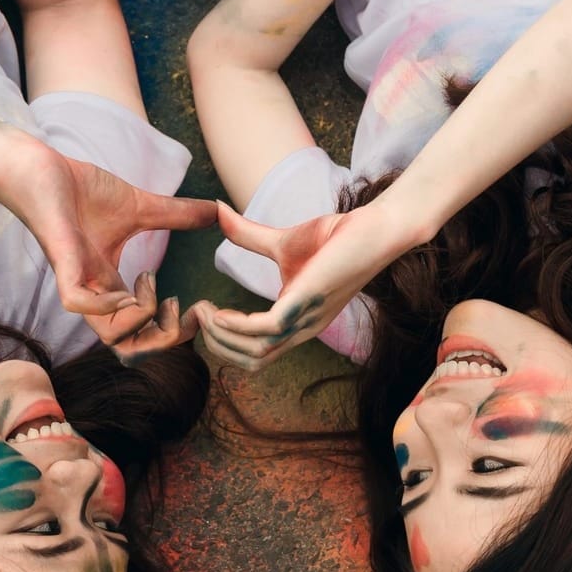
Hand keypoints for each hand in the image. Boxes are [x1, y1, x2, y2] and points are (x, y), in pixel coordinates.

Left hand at [4, 148, 217, 361]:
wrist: (41, 168)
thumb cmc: (82, 191)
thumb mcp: (142, 207)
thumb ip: (178, 214)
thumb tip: (217, 210)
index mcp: (111, 287)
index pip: (141, 333)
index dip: (172, 333)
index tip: (194, 307)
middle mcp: (95, 292)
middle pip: (127, 349)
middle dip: (163, 340)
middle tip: (179, 308)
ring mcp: (77, 279)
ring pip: (108, 336)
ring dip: (141, 317)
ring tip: (150, 284)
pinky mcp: (61, 260)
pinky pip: (77, 302)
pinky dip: (106, 303)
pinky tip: (124, 283)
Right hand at [190, 201, 414, 371]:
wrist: (374, 227)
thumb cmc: (335, 236)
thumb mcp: (281, 242)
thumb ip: (248, 235)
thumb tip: (218, 210)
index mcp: (297, 323)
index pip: (255, 354)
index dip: (223, 341)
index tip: (202, 312)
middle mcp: (301, 329)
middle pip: (252, 361)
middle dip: (217, 343)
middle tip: (197, 315)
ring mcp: (305, 320)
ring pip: (255, 353)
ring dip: (222, 336)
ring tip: (205, 310)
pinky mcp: (306, 303)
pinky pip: (264, 330)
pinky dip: (237, 325)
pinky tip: (222, 310)